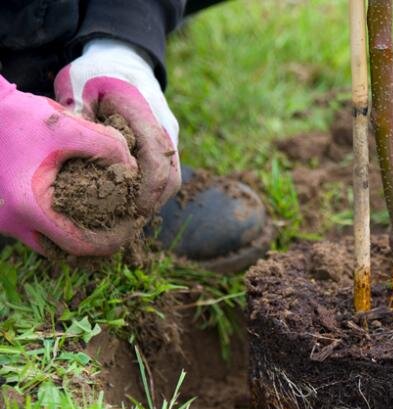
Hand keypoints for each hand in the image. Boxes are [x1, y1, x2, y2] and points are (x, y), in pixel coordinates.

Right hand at [0, 76, 138, 254]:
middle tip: (121, 226)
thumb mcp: (70, 127)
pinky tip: (80, 211)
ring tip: (105, 220)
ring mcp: (4, 220)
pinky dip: (60, 227)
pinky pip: (36, 232)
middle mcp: (13, 221)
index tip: (131, 226)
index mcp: (31, 208)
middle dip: (98, 243)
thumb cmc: (20, 117)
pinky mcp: (2, 213)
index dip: (113, 241)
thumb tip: (133, 169)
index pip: (81, 245)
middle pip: (66, 252)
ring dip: (77, 237)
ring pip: (50, 245)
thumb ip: (108, 146)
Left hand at [55, 38, 180, 220]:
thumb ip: (78, 112)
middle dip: (151, 202)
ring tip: (126, 215)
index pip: (158, 159)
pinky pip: (166, 174)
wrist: (122, 59)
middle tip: (126, 222)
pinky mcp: (167, 145)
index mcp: (145, 111)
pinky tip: (128, 200)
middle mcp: (164, 126)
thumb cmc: (95, 72)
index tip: (132, 210)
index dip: (148, 190)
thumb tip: (77, 145)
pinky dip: (150, 190)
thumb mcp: (78, 84)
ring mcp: (169, 137)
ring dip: (152, 199)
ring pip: (171, 179)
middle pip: (171, 177)